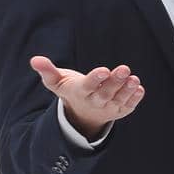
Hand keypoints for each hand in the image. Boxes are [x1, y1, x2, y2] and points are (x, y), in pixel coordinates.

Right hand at [30, 57, 144, 139]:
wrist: (84, 113)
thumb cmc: (72, 90)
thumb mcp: (58, 82)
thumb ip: (47, 72)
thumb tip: (35, 60)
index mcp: (81, 93)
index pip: (88, 86)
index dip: (95, 79)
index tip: (103, 70)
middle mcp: (96, 102)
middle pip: (105, 93)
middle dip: (115, 82)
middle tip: (125, 69)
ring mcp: (109, 107)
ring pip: (119, 99)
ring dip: (127, 90)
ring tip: (134, 79)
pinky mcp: (120, 110)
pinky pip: (128, 105)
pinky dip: (134, 99)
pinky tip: (139, 89)